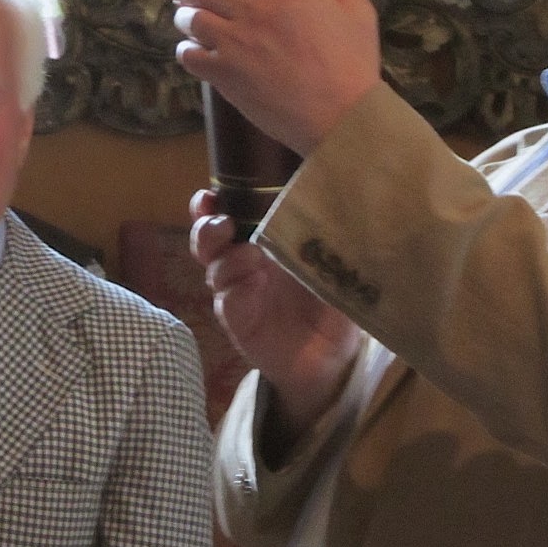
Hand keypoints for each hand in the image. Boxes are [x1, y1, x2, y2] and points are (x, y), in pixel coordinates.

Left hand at [172, 0, 379, 155]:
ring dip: (185, 17)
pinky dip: (186, 51)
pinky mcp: (226, 76)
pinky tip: (193, 53)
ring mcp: (236, 44)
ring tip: (188, 21)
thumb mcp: (358, 12)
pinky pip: (190, 56)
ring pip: (192, 21)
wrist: (341, 117)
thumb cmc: (354, 64)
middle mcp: (255, 10)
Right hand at [190, 190, 361, 460]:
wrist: (333, 352)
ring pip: (214, 269)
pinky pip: (227, 303)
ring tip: (252, 256)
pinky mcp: (240, 322)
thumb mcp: (334, 258)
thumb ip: (329, 231)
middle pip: (206, 238)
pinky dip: (237, 292)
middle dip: (206, 227)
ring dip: (228, 259)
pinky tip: (255, 286)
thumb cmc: (331, 295)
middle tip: (225, 224)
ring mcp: (238, 291)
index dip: (210, 202)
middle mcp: (243, 261)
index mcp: (260, 237)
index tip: (212, 194)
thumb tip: (341, 194)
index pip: (224, 212)